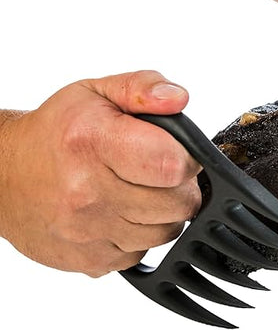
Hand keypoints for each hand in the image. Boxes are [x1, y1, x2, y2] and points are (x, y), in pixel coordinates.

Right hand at [0, 71, 201, 276]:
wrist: (3, 174)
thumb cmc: (55, 131)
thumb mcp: (98, 92)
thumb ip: (143, 87)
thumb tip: (178, 99)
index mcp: (93, 143)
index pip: (172, 164)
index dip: (188, 158)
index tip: (180, 153)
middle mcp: (87, 192)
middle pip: (178, 204)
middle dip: (181, 186)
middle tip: (161, 172)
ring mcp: (86, 232)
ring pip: (165, 233)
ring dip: (163, 212)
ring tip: (141, 190)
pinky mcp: (87, 260)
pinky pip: (140, 254)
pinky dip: (140, 235)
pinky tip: (121, 212)